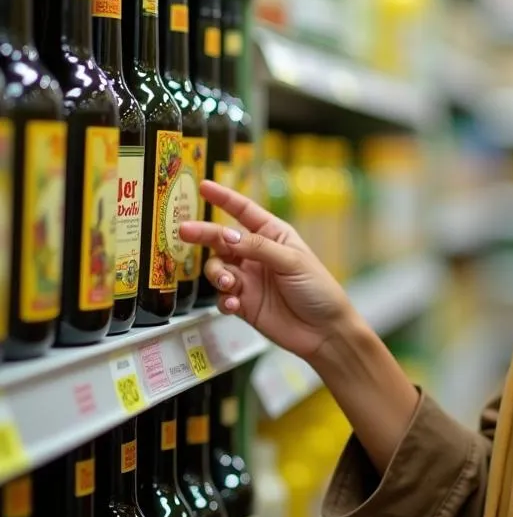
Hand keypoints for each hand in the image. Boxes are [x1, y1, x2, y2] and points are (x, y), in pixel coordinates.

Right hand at [179, 180, 354, 361]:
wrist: (324, 331)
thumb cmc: (318, 289)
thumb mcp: (292, 261)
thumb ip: (258, 248)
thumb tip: (227, 235)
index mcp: (273, 235)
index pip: (245, 212)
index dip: (224, 198)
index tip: (204, 186)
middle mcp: (257, 254)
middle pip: (222, 239)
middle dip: (204, 234)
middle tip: (185, 232)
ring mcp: (249, 279)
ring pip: (217, 268)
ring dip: (217, 274)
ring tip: (229, 284)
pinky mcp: (243, 303)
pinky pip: (221, 297)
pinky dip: (223, 300)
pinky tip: (235, 305)